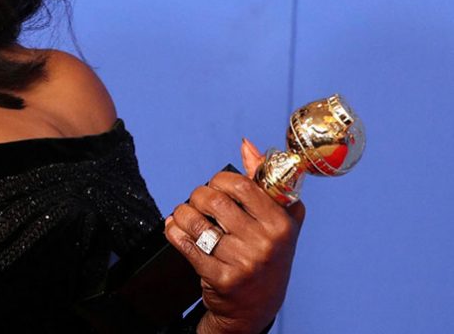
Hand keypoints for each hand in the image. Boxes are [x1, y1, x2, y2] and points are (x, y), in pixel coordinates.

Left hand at [164, 140, 304, 333]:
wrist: (255, 309)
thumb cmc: (266, 255)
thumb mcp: (277, 220)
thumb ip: (262, 181)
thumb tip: (247, 145)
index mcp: (282, 224)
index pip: (240, 185)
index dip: (219, 180)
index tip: (215, 186)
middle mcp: (265, 243)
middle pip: (213, 200)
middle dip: (197, 196)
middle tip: (197, 202)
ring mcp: (243, 263)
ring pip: (196, 222)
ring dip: (181, 213)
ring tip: (183, 215)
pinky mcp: (220, 278)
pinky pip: (185, 244)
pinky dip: (173, 232)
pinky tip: (174, 229)